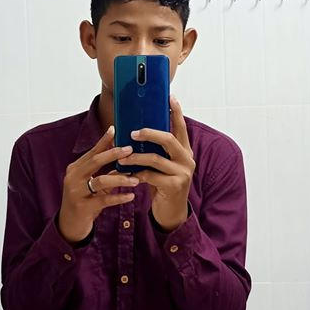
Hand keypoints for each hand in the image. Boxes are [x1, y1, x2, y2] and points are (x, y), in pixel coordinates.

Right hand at [58, 125, 140, 243]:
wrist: (69, 226)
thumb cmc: (83, 200)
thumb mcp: (91, 184)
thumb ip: (103, 171)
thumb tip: (122, 156)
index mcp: (75, 168)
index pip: (92, 151)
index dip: (103, 141)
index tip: (115, 130)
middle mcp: (73, 177)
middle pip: (95, 161)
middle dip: (114, 154)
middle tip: (130, 150)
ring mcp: (76, 192)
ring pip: (101, 180)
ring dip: (120, 178)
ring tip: (136, 178)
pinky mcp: (83, 207)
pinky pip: (104, 200)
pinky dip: (119, 197)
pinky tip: (130, 196)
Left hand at [117, 94, 194, 231]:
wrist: (171, 212)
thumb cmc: (163, 183)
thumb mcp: (162, 164)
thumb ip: (156, 149)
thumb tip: (136, 131)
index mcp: (184, 150)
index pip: (181, 126)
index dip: (176, 111)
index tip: (170, 96)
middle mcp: (187, 159)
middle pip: (169, 139)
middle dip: (149, 133)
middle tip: (133, 133)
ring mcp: (183, 173)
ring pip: (156, 158)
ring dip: (136, 157)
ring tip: (122, 158)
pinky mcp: (176, 186)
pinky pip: (151, 176)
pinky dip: (137, 174)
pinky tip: (129, 176)